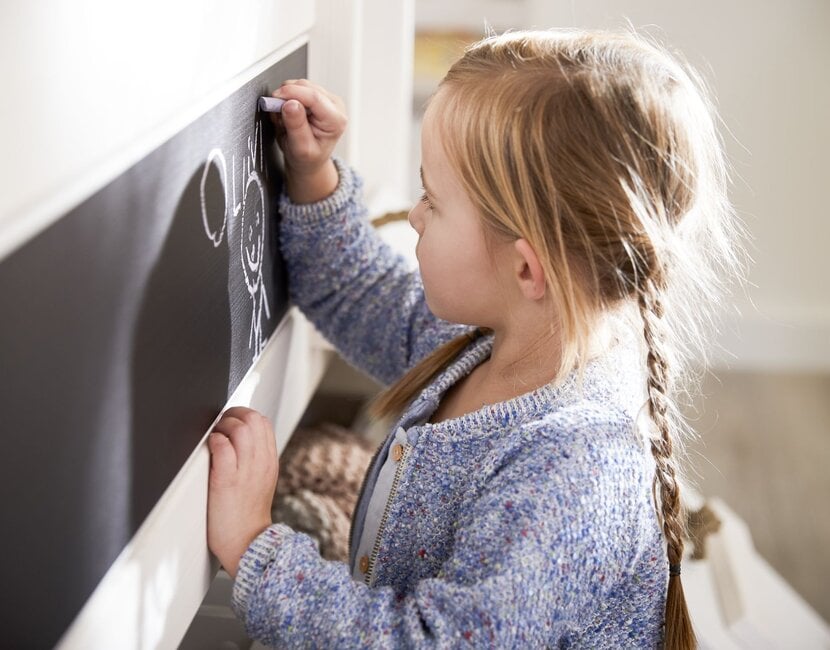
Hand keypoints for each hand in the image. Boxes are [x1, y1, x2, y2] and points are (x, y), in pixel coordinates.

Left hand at [207, 407, 278, 577]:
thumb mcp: (260, 480)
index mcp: (269, 461)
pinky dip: (215, 442)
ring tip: (215, 437)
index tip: (230, 422)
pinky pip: (223, 451)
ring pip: (241, 430)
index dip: (244, 415)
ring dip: (223, 427)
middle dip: (233, 415)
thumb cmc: (247, 515)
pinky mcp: (227, 483)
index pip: (263, 421)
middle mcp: (261, 463)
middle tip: (220, 427)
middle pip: (254, 419)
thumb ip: (253, 457)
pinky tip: (210, 448)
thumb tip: (236, 437)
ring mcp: (246, 472)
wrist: (247, 544)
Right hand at [270, 79, 346, 202]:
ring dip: (286, 99)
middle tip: (279, 117)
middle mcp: (335, 106)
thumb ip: (296, 126)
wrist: (309, 161)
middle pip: (305, 87)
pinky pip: (297, 88)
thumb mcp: (300, 148)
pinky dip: (287, 98)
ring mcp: (327, 99)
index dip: (291, 94)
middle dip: (286, 98)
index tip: (275, 99)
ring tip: (285, 119)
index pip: (314, 97)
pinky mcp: (317, 95)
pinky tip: (288, 113)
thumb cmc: (308, 159)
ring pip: (300, 85)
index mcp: (335, 120)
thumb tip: (290, 103)